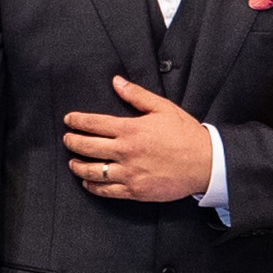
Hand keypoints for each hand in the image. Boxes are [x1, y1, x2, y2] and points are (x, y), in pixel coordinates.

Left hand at [60, 76, 215, 202]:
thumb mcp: (163, 108)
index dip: (77, 121)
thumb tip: (117, 82)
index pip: (94, 124)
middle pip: (87, 147)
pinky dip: (92, 187)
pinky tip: (88, 182)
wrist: (205, 163)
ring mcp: (129, 173)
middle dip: (72, 142)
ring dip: (78, 166)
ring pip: (92, 171)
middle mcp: (126, 152)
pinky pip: (106, 190)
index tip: (69, 120)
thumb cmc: (186, 134)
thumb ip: (137, 95)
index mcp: (130, 129)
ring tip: (73, 162)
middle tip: (67, 139)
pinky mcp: (135, 190)